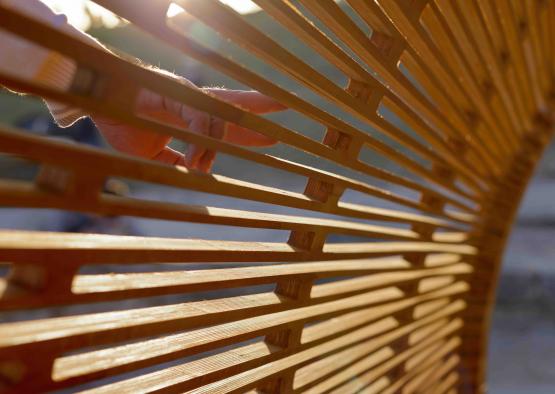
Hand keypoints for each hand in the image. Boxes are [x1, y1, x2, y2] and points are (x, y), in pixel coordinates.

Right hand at [93, 85, 285, 172]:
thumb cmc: (121, 122)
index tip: (273, 139)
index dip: (249, 134)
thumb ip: (172, 160)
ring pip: (225, 110)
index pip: (226, 127)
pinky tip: (196, 163)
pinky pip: (198, 117)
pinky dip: (200, 141)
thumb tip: (187, 172)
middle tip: (289, 109)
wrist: (95, 103)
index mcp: (190, 118)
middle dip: (262, 109)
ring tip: (270, 140)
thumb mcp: (152, 153)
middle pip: (234, 107)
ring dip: (245, 130)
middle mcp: (193, 105)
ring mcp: (186, 97)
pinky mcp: (174, 93)